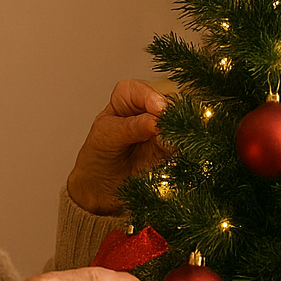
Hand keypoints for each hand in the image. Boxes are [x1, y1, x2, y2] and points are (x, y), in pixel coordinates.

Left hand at [67, 79, 169, 215]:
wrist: (101, 190)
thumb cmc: (98, 157)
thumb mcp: (107, 138)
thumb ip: (131, 128)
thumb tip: (157, 122)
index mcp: (125, 101)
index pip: (138, 90)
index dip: (149, 96)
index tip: (158, 109)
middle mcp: (146, 112)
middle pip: (164, 104)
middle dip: (168, 114)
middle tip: (168, 128)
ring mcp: (161, 130)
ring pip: (178, 122)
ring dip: (178, 130)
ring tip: (171, 142)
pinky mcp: (170, 150)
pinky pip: (182, 144)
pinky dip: (182, 146)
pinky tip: (178, 150)